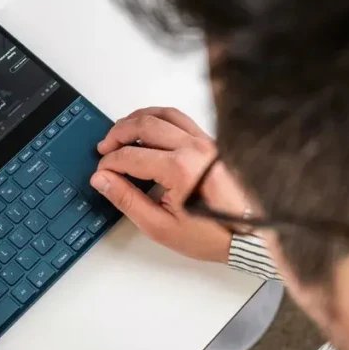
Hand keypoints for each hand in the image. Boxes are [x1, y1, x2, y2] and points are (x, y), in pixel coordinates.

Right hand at [91, 107, 251, 261]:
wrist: (247, 235)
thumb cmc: (211, 234)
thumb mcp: (160, 227)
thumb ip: (127, 200)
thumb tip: (102, 180)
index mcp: (181, 169)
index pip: (131, 156)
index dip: (109, 164)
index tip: (101, 173)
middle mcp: (194, 148)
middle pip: (144, 125)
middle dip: (117, 134)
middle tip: (104, 148)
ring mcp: (205, 142)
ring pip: (163, 114)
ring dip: (137, 120)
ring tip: (121, 133)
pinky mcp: (210, 142)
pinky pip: (180, 118)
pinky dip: (158, 118)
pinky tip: (147, 128)